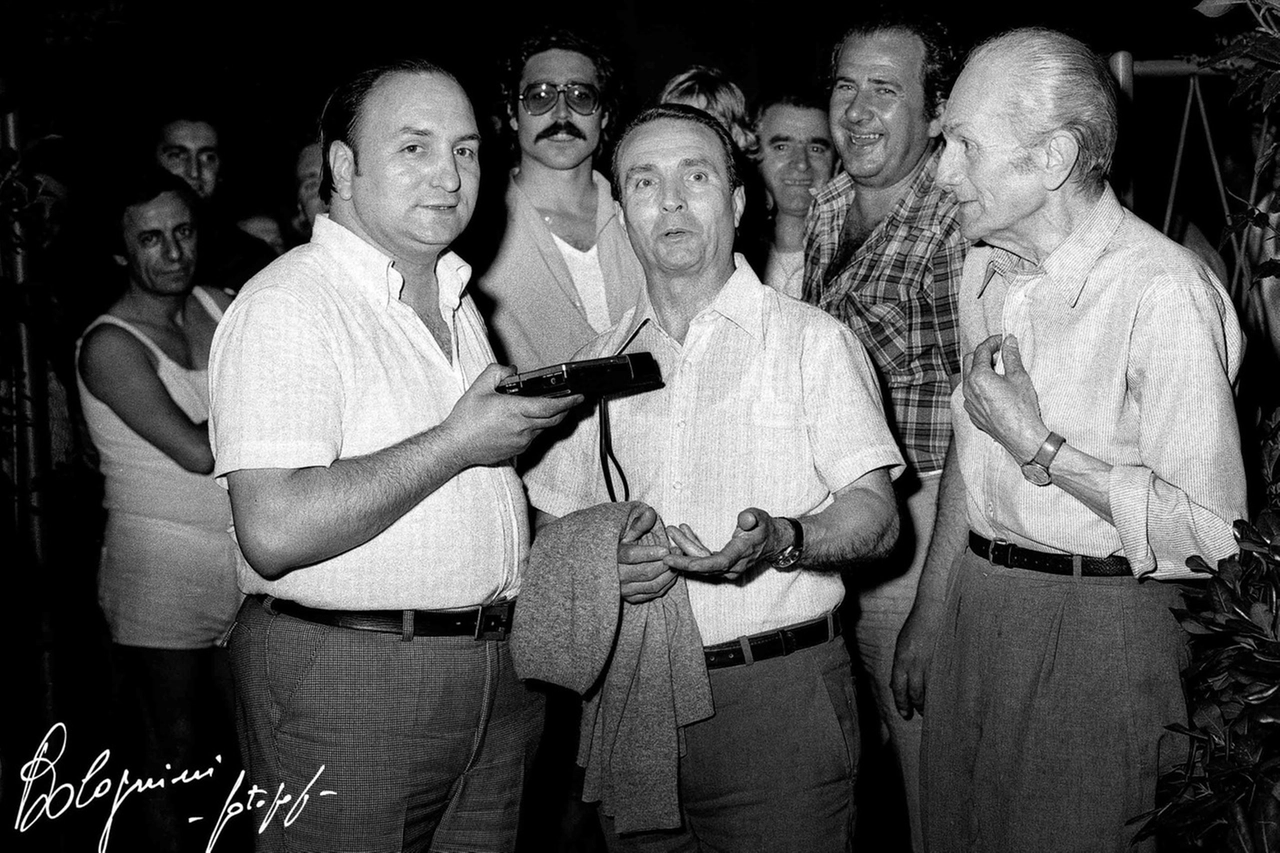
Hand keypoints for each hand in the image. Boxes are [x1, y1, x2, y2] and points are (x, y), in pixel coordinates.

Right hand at [441, 364, 582, 466]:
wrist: (456, 446)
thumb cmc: (466, 419)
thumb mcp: (479, 387)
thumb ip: (498, 372)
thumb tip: (513, 371)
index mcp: (515, 410)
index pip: (550, 406)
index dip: (567, 401)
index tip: (578, 396)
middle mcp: (523, 428)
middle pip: (554, 419)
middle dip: (566, 409)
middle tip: (573, 400)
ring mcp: (522, 441)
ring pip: (544, 428)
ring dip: (550, 418)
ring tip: (550, 408)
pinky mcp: (518, 450)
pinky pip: (533, 437)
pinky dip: (536, 427)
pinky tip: (529, 420)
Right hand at [618, 505, 677, 603]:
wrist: (604, 570)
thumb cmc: (618, 548)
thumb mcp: (625, 535)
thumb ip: (639, 524)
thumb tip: (650, 511)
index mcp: (613, 558)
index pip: (632, 556)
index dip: (650, 553)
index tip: (666, 548)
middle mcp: (617, 577)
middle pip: (646, 572)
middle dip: (665, 562)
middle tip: (678, 552)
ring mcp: (624, 590)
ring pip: (652, 585)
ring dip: (669, 574)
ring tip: (678, 562)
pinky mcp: (632, 599)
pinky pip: (653, 594)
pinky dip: (666, 584)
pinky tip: (672, 573)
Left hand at [662, 508, 777, 580]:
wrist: (772, 540)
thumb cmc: (764, 527)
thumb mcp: (760, 517)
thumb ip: (751, 518)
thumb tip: (745, 519)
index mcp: (741, 554)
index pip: (716, 563)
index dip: (695, 564)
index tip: (675, 561)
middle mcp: (733, 566)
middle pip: (703, 565)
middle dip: (683, 555)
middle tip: (664, 547)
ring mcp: (728, 569)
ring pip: (701, 562)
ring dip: (685, 548)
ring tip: (672, 531)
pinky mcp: (722, 566)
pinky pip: (704, 559)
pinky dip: (693, 547)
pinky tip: (684, 533)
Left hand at [889, 605, 941, 719]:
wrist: (934, 609)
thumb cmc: (917, 626)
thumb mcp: (902, 644)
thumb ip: (901, 664)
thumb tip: (897, 685)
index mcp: (902, 658)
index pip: (899, 687)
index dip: (901, 703)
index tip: (905, 713)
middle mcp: (915, 662)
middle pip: (915, 692)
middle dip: (918, 706)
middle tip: (922, 714)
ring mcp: (932, 661)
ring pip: (931, 689)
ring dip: (931, 701)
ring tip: (934, 709)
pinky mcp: (945, 659)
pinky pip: (944, 681)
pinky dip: (944, 691)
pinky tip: (947, 697)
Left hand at [962, 335, 1045, 461]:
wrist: (1022, 437)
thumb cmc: (1022, 407)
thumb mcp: (1019, 377)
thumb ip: (1011, 356)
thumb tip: (1009, 341)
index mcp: (978, 377)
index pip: (981, 351)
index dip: (992, 342)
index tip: (1002, 340)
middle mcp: (968, 389)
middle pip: (970, 362)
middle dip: (983, 354)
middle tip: (1000, 354)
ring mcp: (968, 403)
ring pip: (969, 379)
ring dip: (980, 371)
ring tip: (999, 372)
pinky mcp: (973, 414)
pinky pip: (972, 395)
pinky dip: (980, 387)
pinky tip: (995, 390)